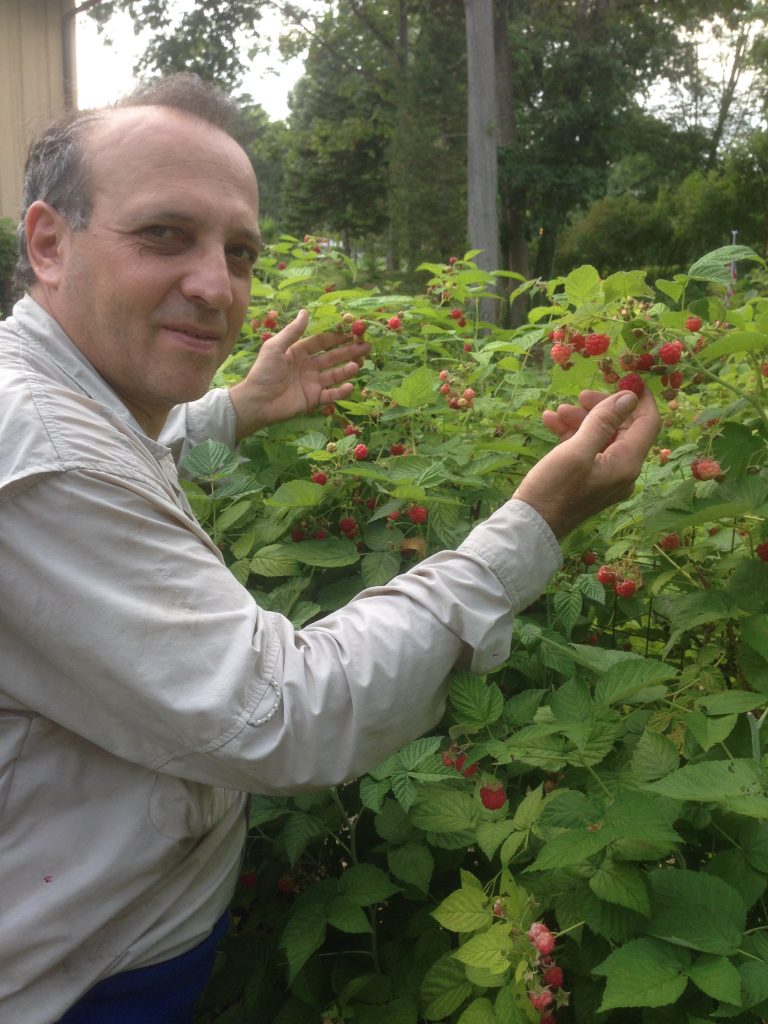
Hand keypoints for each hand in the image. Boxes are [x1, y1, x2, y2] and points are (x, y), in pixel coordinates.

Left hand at [228, 310, 370, 439]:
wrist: (257, 401)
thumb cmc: (263, 372)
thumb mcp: (275, 347)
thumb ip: (292, 331)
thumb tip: (306, 311)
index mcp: (299, 352)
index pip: (321, 342)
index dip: (336, 337)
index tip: (351, 332)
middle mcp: (308, 367)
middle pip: (332, 357)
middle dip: (349, 352)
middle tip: (366, 346)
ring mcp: (312, 383)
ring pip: (334, 375)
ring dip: (347, 369)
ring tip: (359, 364)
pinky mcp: (314, 399)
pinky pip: (331, 394)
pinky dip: (341, 392)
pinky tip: (350, 386)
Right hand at [513, 388, 660, 537]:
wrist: (530, 526)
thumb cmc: (553, 489)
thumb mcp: (576, 450)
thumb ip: (604, 421)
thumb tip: (629, 397)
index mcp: (627, 463)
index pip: (648, 423)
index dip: (640, 399)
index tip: (625, 379)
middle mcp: (623, 471)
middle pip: (623, 428)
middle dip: (601, 408)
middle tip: (578, 396)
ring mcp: (607, 477)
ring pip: (603, 437)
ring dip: (582, 420)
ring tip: (556, 412)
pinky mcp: (590, 480)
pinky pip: (589, 450)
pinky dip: (573, 435)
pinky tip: (551, 423)